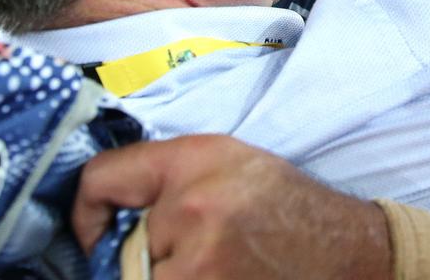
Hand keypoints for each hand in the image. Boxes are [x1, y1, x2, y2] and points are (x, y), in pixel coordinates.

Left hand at [72, 135, 391, 279]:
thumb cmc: (280, 204)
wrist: (343, 248)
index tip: (96, 234)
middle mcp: (194, 208)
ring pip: (140, 278)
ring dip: (163, 274)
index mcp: (194, 162)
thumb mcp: (221, 160)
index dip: (86, 214)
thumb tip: (95, 217)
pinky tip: (219, 272)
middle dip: (138, 255)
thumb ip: (158, 176)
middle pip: (118, 248)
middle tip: (184, 251)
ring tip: (212, 263)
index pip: (99, 180)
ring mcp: (202, 264)